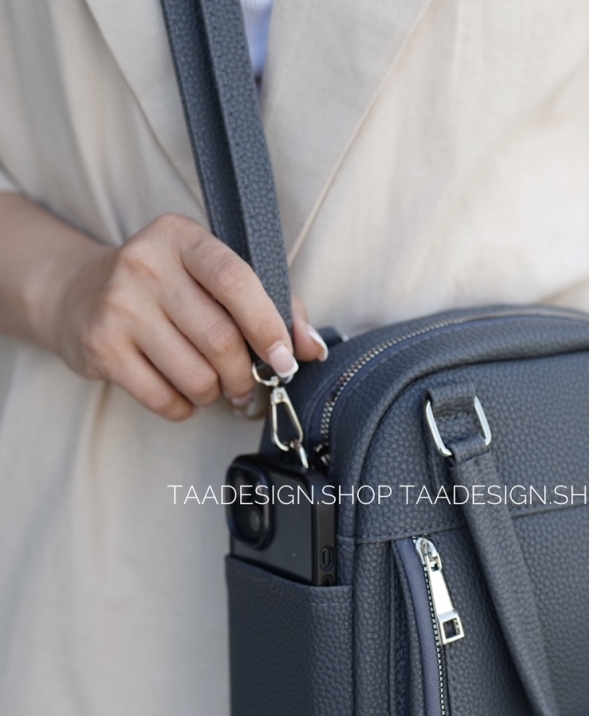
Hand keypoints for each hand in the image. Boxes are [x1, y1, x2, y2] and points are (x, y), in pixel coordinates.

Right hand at [40, 213, 326, 420]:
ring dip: (216, 393)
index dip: (268, 326)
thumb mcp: (213, 278)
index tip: (286, 359)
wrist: (78, 293)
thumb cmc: (169, 289)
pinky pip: (164, 398)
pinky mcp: (100, 345)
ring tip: (212, 383)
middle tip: (249, 383)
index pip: (237, 281)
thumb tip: (312, 348)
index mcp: (182, 238)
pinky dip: (184, 406)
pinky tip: (180, 391)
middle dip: (245, 374)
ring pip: (196, 376)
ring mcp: (117, 305)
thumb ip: (271, 305)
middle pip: (220, 339)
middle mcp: (144, 264)